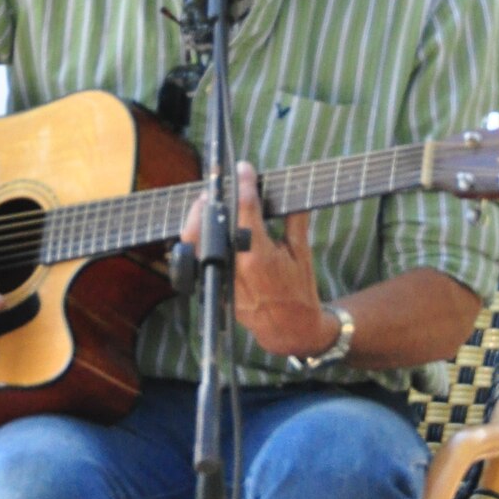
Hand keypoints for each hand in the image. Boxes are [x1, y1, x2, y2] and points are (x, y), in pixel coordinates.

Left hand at [181, 161, 335, 359]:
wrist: (289, 329)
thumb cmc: (299, 291)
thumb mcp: (302, 252)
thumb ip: (294, 220)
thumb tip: (290, 192)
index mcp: (259, 256)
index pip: (245, 209)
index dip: (244, 184)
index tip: (243, 168)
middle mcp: (236, 267)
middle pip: (212, 224)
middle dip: (211, 201)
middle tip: (216, 188)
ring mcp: (222, 279)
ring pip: (197, 244)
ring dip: (198, 221)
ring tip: (206, 205)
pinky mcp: (215, 288)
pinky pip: (199, 260)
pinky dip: (199, 242)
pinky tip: (205, 229)